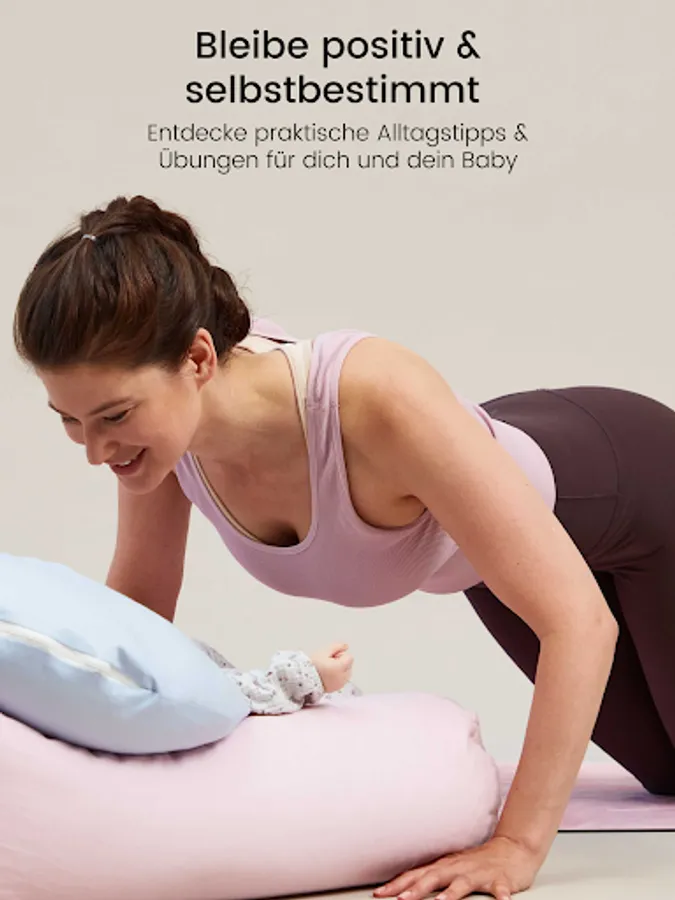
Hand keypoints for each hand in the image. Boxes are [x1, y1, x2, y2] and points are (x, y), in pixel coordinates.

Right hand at [310, 642, 353, 692]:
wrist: (304, 680)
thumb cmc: (313, 665)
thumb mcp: (324, 651)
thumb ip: (337, 647)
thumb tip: (346, 646)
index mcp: (341, 667)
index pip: (349, 657)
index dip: (340, 655)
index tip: (330, 657)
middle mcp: (343, 677)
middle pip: (349, 666)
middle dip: (341, 662)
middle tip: (328, 663)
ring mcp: (340, 684)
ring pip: (346, 673)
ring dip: (340, 670)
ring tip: (327, 670)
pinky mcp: (336, 689)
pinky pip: (341, 681)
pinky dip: (337, 678)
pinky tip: (327, 676)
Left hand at [373, 836, 542, 899]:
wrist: (512, 849)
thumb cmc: (478, 863)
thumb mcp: (452, 868)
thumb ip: (432, 878)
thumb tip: (405, 888)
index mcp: (445, 866)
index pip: (416, 875)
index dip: (398, 884)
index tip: (379, 894)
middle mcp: (459, 868)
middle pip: (434, 877)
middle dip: (416, 890)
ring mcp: (479, 874)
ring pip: (463, 884)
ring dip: (451, 895)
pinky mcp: (501, 880)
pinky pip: (501, 889)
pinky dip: (501, 896)